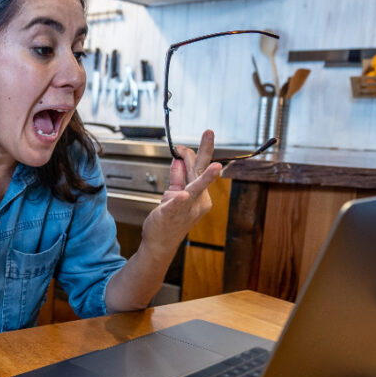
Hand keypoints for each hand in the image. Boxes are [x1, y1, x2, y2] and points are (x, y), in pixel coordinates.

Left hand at [141, 130, 222, 247]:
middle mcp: (199, 201)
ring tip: (215, 167)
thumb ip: (177, 176)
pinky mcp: (172, 215)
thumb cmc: (168, 220)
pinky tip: (182, 196)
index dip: (188, 153)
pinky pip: (177, 206)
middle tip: (209, 132)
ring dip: (204, 178)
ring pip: (195, 187)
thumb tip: (179, 159)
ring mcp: (188, 209)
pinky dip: (179, 200)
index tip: (180, 147)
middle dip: (205, 151)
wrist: (159, 244)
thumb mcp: (173, 193)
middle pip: (200, 171)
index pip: (197, 167)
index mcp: (200, 194)